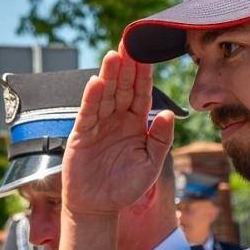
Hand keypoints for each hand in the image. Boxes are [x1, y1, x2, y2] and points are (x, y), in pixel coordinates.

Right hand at [62, 46, 177, 217]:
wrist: (99, 207)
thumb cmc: (126, 186)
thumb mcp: (151, 164)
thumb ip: (160, 140)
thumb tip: (167, 114)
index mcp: (136, 123)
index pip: (141, 93)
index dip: (144, 74)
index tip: (148, 53)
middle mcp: (117, 119)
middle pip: (123, 87)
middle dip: (127, 65)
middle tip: (130, 41)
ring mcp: (99, 125)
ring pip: (106, 95)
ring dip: (110, 75)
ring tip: (114, 55)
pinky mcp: (82, 135)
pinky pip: (88, 113)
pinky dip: (92, 98)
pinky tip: (96, 82)